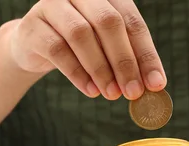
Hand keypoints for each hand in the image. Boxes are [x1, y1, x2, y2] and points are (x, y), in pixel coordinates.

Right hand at [8, 0, 166, 99]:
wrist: (34, 47)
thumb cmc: (79, 48)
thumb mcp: (106, 50)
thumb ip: (128, 61)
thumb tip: (154, 85)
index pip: (132, 21)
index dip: (146, 54)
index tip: (156, 84)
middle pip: (108, 22)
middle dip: (124, 61)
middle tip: (133, 92)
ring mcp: (52, 5)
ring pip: (81, 34)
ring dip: (101, 69)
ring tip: (112, 94)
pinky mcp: (32, 26)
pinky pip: (57, 49)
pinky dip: (78, 74)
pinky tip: (91, 91)